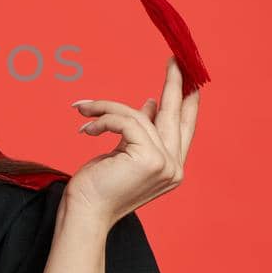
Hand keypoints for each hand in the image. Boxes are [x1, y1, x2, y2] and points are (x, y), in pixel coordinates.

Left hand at [66, 56, 199, 228]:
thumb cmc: (99, 186)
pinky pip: (125, 121)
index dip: (187, 101)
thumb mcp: (123, 153)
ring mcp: (165, 164)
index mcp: (171, 167)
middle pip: (174, 115)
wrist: (85, 212)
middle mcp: (174, 167)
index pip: (185, 127)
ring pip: (140, 115)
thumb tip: (151, 103)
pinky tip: (86, 127)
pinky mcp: (150, 159)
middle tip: (174, 60)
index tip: (187, 77)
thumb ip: (141, 131)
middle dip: (173, 84)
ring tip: (84, 109)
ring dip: (107, 108)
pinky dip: (103, 118)